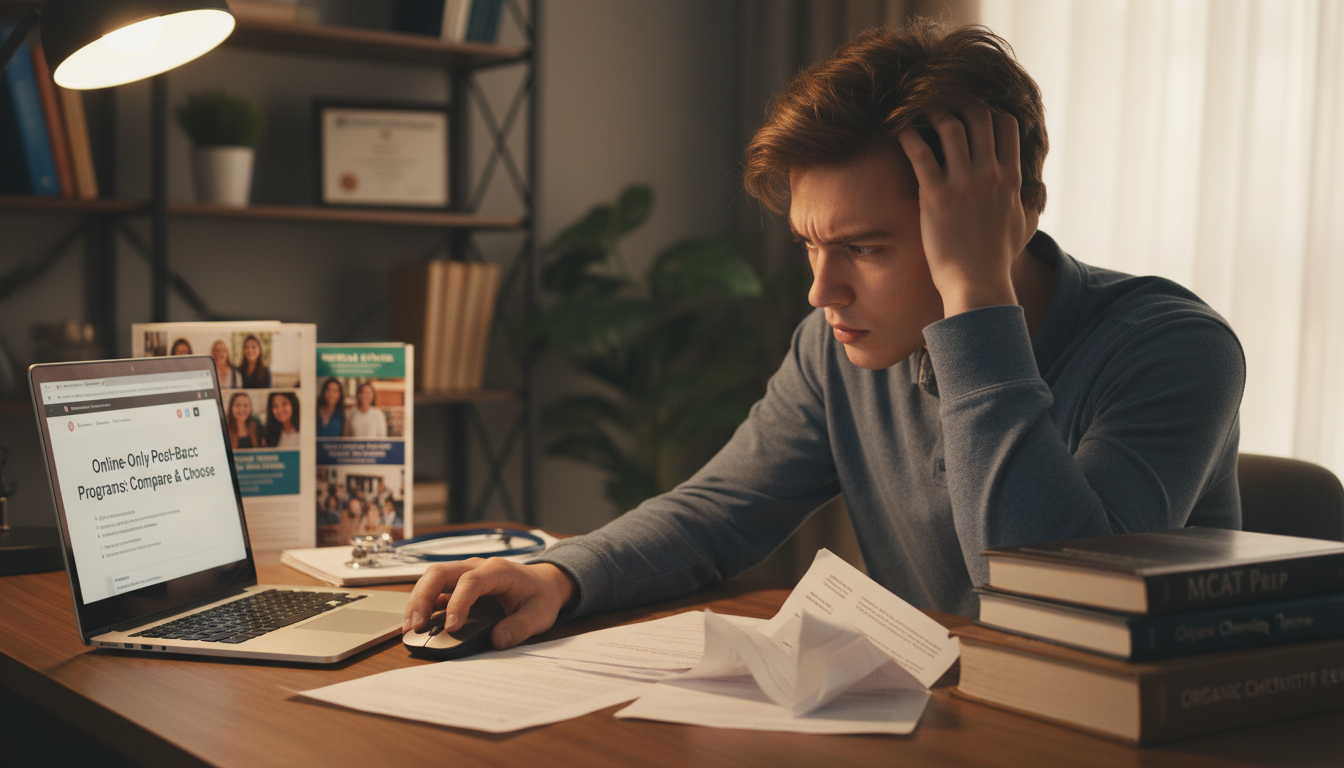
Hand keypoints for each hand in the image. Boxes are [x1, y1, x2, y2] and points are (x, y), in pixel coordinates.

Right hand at [403, 558, 576, 649]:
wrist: (544, 583)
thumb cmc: (540, 596)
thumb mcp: (540, 614)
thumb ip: (521, 627)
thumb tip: (498, 640)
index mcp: (498, 570)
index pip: (471, 581)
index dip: (458, 603)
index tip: (451, 627)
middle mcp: (477, 567)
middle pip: (441, 573)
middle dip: (423, 597)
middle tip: (415, 626)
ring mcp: (465, 573)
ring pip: (432, 578)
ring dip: (417, 600)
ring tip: (409, 627)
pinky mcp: (458, 585)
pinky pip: (435, 590)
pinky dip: (422, 604)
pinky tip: (415, 623)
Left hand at [897, 108, 1038, 317]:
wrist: (976, 283)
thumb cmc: (997, 260)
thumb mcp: (1024, 227)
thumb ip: (1031, 205)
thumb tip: (1036, 195)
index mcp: (1011, 177)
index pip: (1005, 125)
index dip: (987, 111)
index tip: (970, 111)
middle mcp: (989, 174)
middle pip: (978, 116)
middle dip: (959, 104)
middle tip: (941, 105)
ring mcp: (962, 183)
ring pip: (950, 126)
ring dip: (933, 113)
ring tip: (918, 112)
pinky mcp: (935, 194)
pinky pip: (920, 152)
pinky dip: (908, 134)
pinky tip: (898, 128)